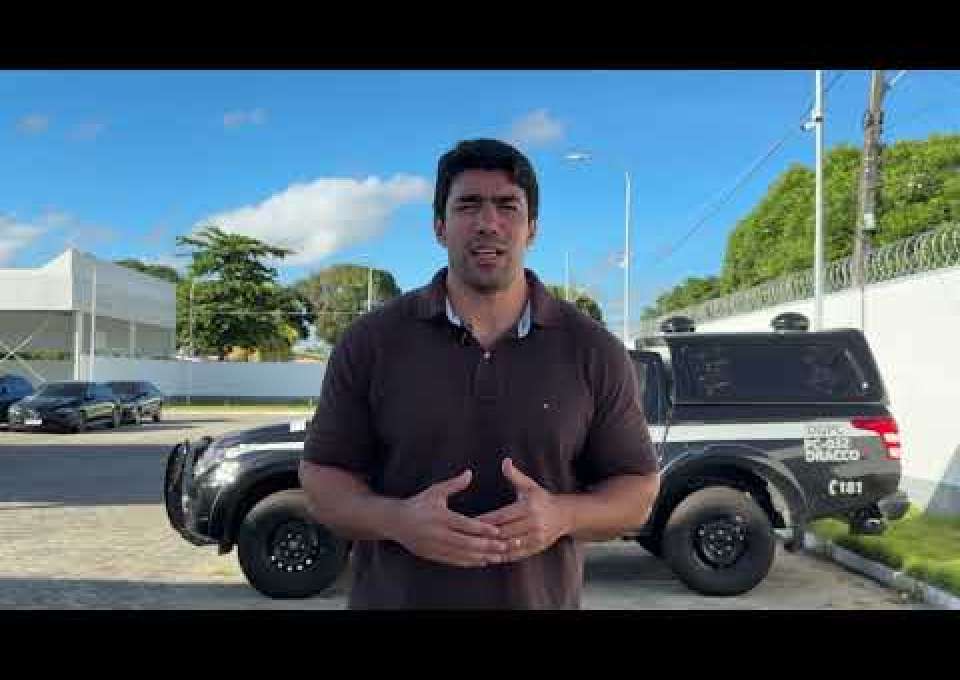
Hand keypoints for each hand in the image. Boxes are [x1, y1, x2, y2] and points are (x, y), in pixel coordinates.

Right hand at [391, 469, 507, 567]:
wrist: (395, 522)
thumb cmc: (418, 504)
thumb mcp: (434, 491)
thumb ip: (453, 484)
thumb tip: (469, 473)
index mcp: (439, 516)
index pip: (464, 524)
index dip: (482, 529)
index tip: (497, 531)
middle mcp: (437, 533)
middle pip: (465, 542)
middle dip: (486, 546)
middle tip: (504, 547)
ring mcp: (434, 546)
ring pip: (461, 554)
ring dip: (480, 557)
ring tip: (497, 557)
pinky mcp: (431, 555)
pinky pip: (453, 561)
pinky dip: (468, 562)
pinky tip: (481, 561)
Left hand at [475, 458, 572, 561]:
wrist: (563, 516)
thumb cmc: (541, 499)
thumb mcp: (529, 485)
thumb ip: (515, 475)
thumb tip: (505, 461)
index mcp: (529, 507)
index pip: (502, 516)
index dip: (485, 520)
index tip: (469, 522)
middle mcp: (533, 523)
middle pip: (503, 532)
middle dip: (484, 536)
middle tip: (466, 538)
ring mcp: (536, 538)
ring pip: (508, 546)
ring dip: (491, 548)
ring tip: (474, 548)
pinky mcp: (537, 548)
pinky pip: (516, 554)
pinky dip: (501, 556)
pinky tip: (488, 556)